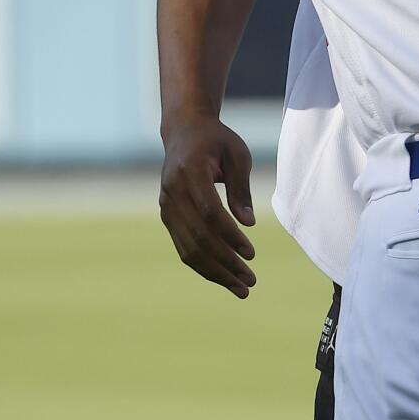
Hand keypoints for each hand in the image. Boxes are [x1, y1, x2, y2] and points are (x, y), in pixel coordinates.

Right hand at [159, 115, 257, 297]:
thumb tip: (248, 223)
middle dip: (226, 263)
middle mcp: (173, 191)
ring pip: (188, 248)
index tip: (251, 254)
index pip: (210, 213)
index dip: (230, 236)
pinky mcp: (167, 215)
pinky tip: (223, 276)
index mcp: (190, 172)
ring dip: (215, 272)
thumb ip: (240, 188)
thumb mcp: (237, 154)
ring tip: (241, 288)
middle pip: (199, 236)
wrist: (184, 131)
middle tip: (251, 281)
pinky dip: (203, 264)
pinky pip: (183, 246)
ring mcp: (166, 205)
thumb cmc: (216, 140)